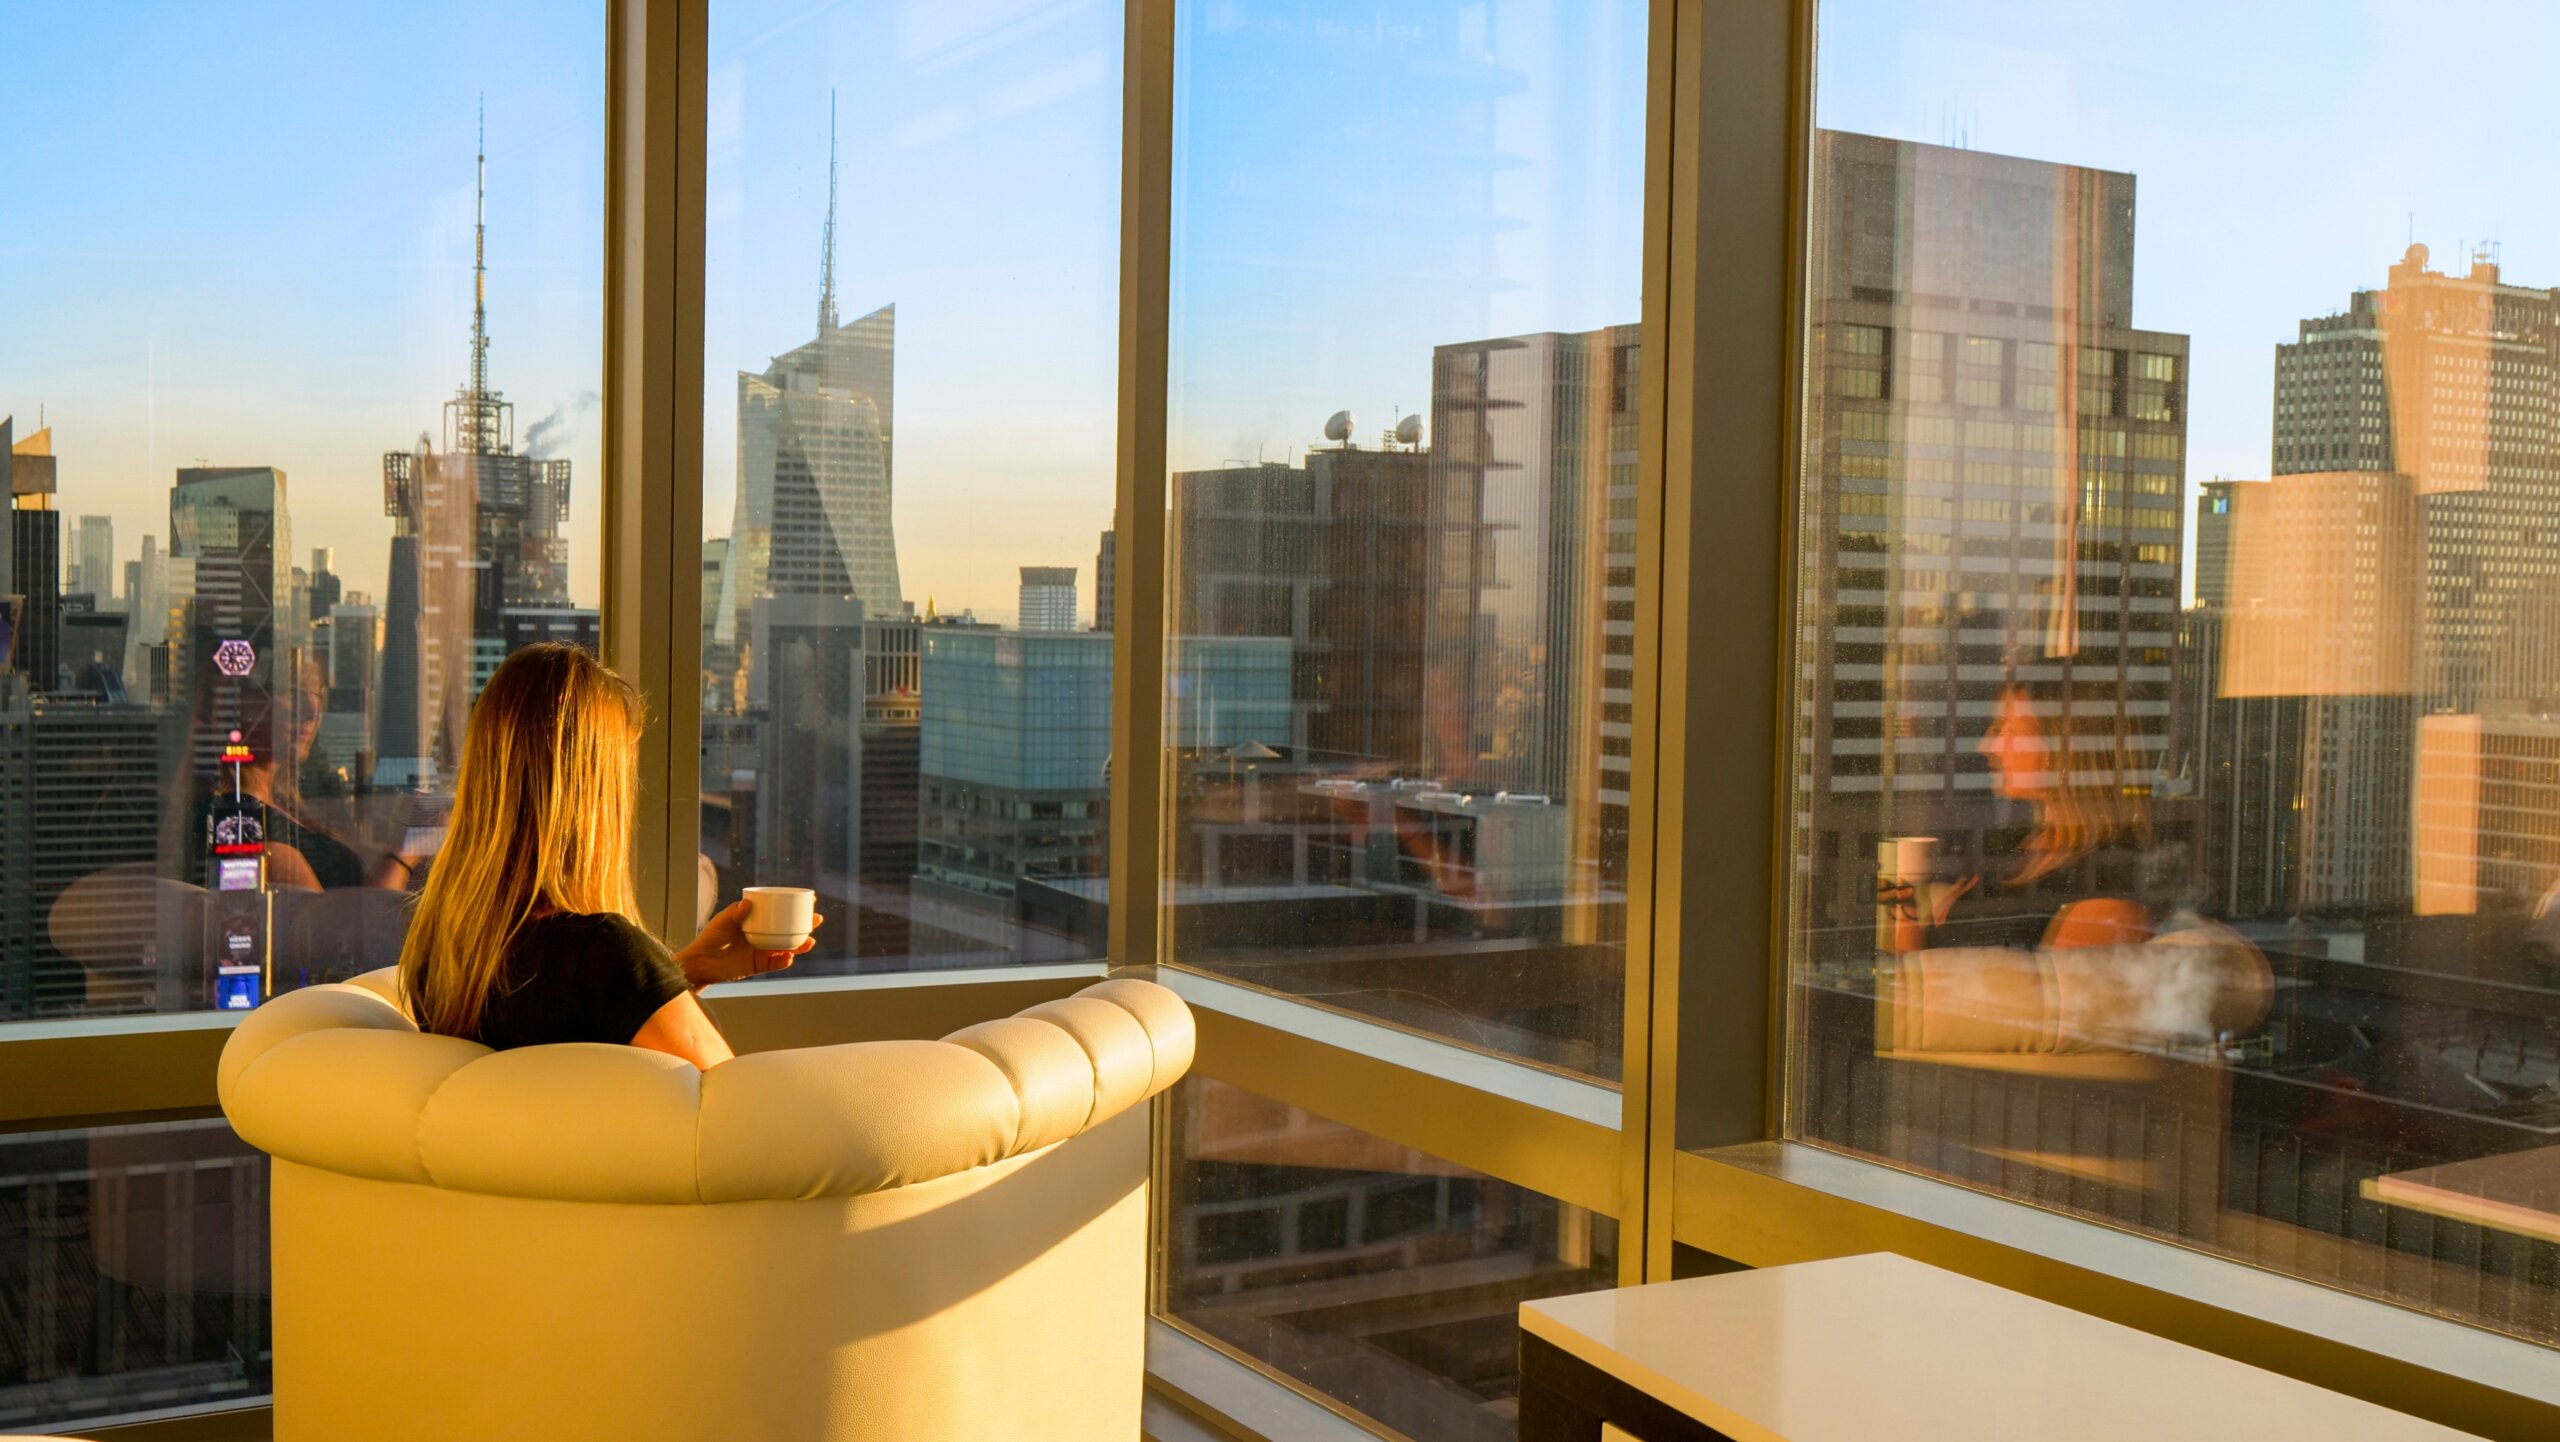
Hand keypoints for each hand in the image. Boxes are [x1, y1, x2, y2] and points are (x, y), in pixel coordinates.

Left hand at [672, 899, 820, 986]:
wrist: (700, 964)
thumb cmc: (709, 938)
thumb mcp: (722, 922)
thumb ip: (734, 913)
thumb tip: (747, 904)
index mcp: (757, 920)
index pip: (779, 912)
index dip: (794, 907)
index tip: (809, 900)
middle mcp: (763, 934)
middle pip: (789, 929)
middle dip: (805, 925)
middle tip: (816, 920)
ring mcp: (762, 950)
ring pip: (787, 946)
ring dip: (800, 944)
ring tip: (809, 942)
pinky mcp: (759, 965)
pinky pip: (776, 963)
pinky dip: (784, 961)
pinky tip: (789, 957)